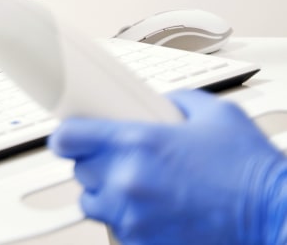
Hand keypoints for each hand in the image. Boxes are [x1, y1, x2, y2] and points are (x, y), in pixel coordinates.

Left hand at [48, 90, 286, 244]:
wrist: (277, 217)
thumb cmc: (251, 171)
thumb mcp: (214, 114)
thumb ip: (175, 102)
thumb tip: (159, 104)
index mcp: (137, 142)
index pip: (68, 138)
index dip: (66, 136)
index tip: (69, 137)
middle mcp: (128, 180)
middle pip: (79, 170)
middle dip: (96, 163)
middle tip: (122, 160)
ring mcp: (134, 216)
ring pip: (93, 203)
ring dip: (107, 194)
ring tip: (137, 188)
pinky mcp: (145, 244)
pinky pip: (117, 229)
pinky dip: (128, 220)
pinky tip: (155, 210)